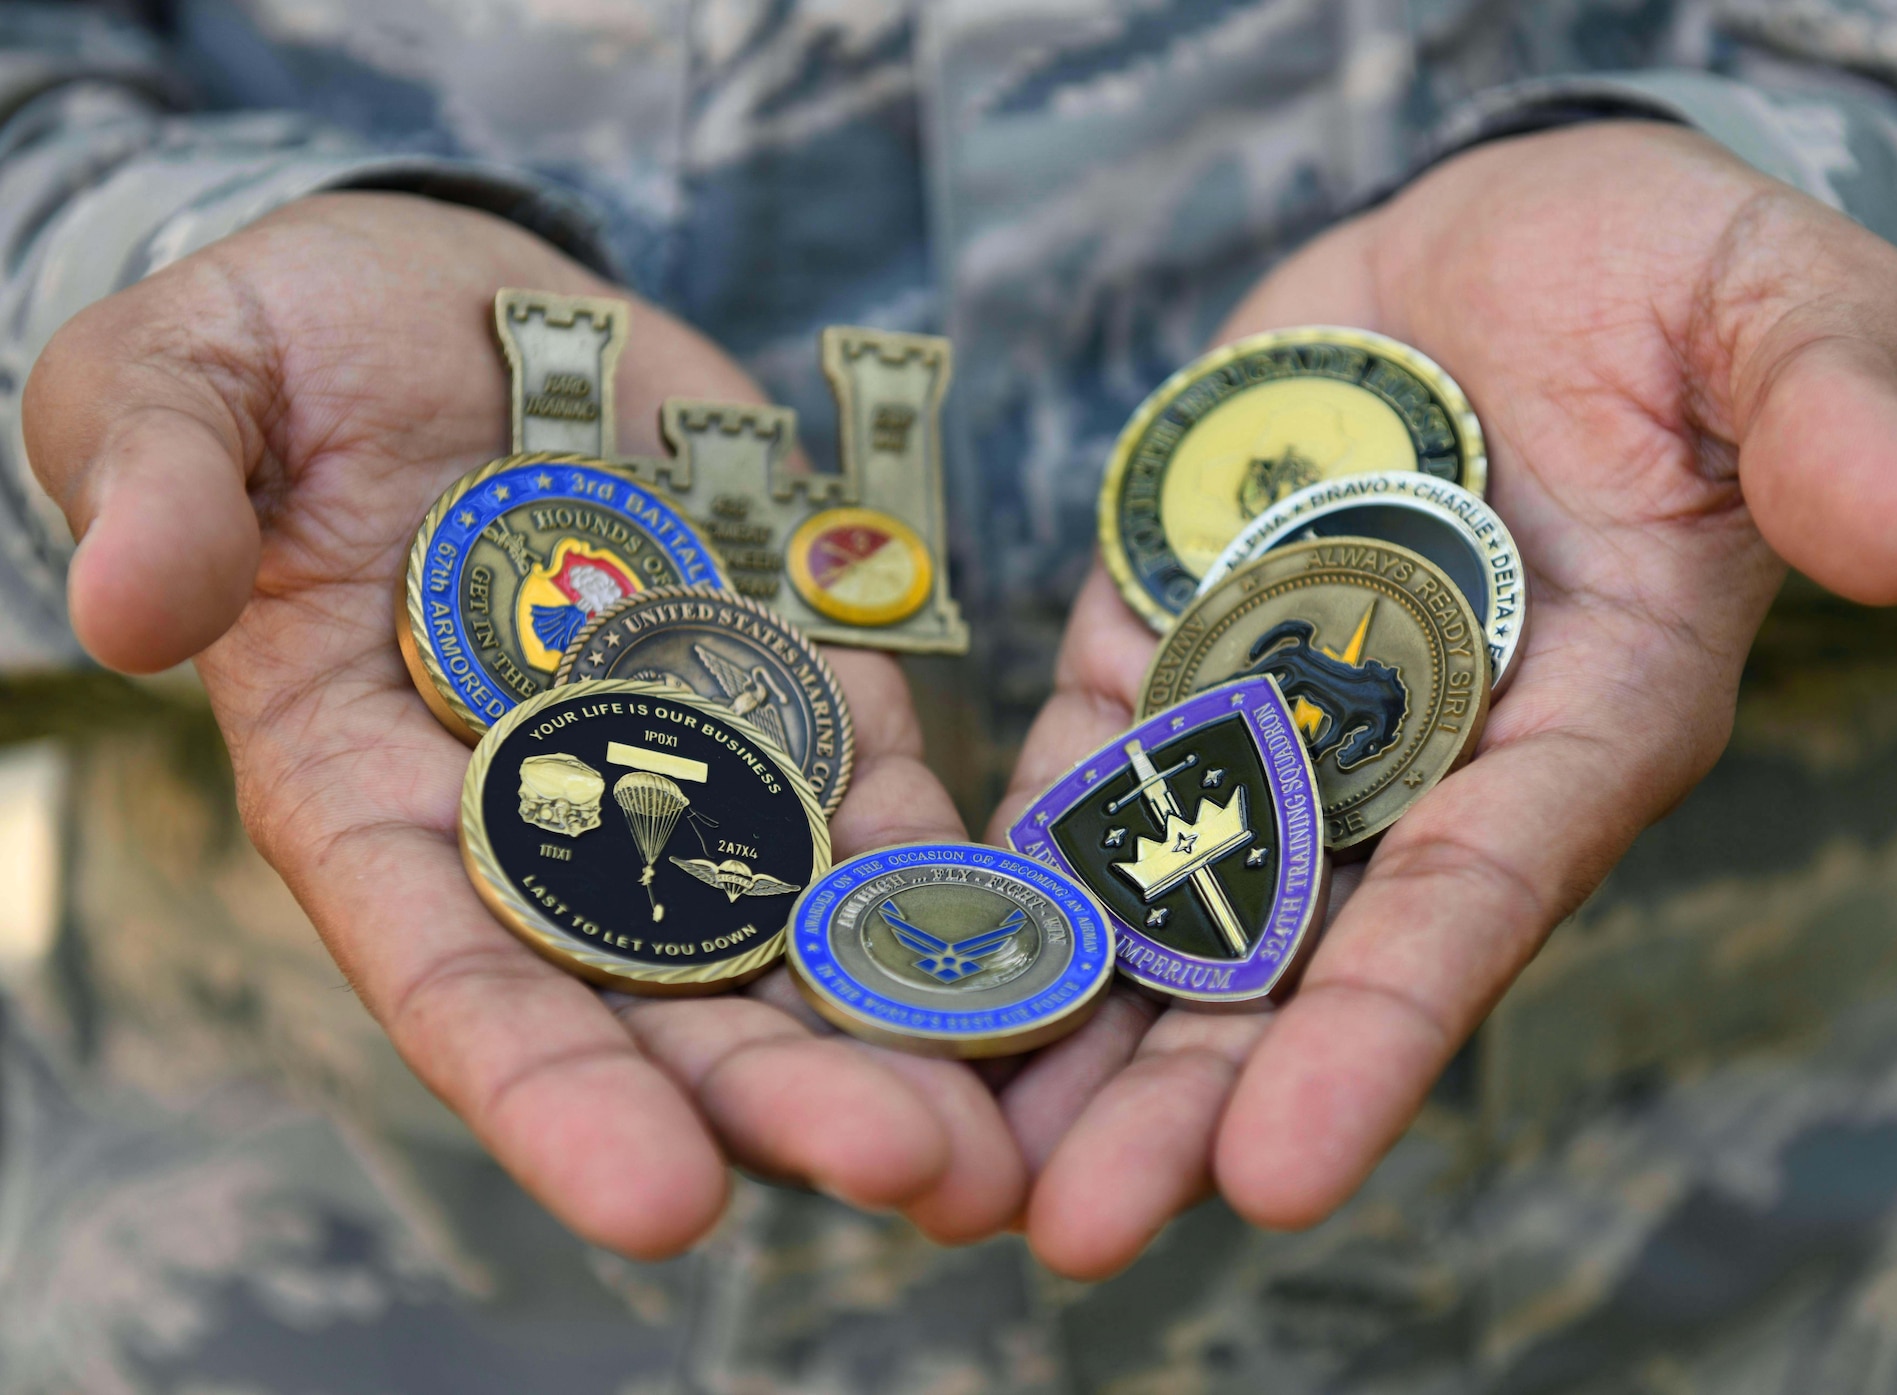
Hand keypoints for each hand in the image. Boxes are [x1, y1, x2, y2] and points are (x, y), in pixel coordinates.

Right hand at [23, 193, 1025, 1254]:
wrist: (450, 298)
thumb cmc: (280, 348)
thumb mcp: (184, 382)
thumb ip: (160, 487)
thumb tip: (124, 608)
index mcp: (372, 797)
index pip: (460, 980)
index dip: (555, 1097)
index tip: (663, 1203)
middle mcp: (543, 826)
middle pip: (670, 1002)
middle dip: (788, 1098)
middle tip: (925, 1178)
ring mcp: (687, 766)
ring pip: (799, 934)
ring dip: (910, 1031)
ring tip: (1020, 1128)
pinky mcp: (798, 692)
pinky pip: (888, 805)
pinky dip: (961, 881)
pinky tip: (1058, 952)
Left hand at [989, 122, 1896, 1276]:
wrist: (1504, 236)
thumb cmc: (1672, 273)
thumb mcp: (1778, 307)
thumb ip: (1823, 413)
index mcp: (1580, 721)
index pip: (1475, 903)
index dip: (1378, 1038)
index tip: (1275, 1174)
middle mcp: (1420, 758)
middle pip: (1295, 956)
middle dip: (1184, 1096)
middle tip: (1061, 1229)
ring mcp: (1275, 705)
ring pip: (1163, 892)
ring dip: (1065, 1020)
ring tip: (948, 1148)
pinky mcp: (1165, 636)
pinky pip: (1079, 765)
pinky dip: (1007, 853)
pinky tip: (905, 945)